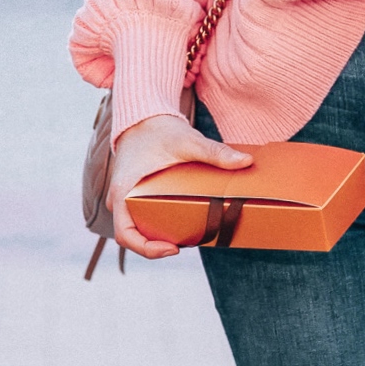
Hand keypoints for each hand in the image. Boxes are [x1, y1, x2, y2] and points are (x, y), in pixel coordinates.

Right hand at [108, 112, 252, 259]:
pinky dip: (158, 224)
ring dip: (157, 236)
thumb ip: (215, 152)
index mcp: (123, 190)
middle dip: (157, 245)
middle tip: (188, 243)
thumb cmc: (160, 129)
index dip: (147, 249)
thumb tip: (246, 161)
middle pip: (133, 235)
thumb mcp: (188, 141)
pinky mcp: (133, 195)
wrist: (145, 116)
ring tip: (187, 235)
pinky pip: (141, 217)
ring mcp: (124, 198)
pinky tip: (181, 222)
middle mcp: (118, 198)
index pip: (125, 234)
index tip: (173, 249)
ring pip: (136, 228)